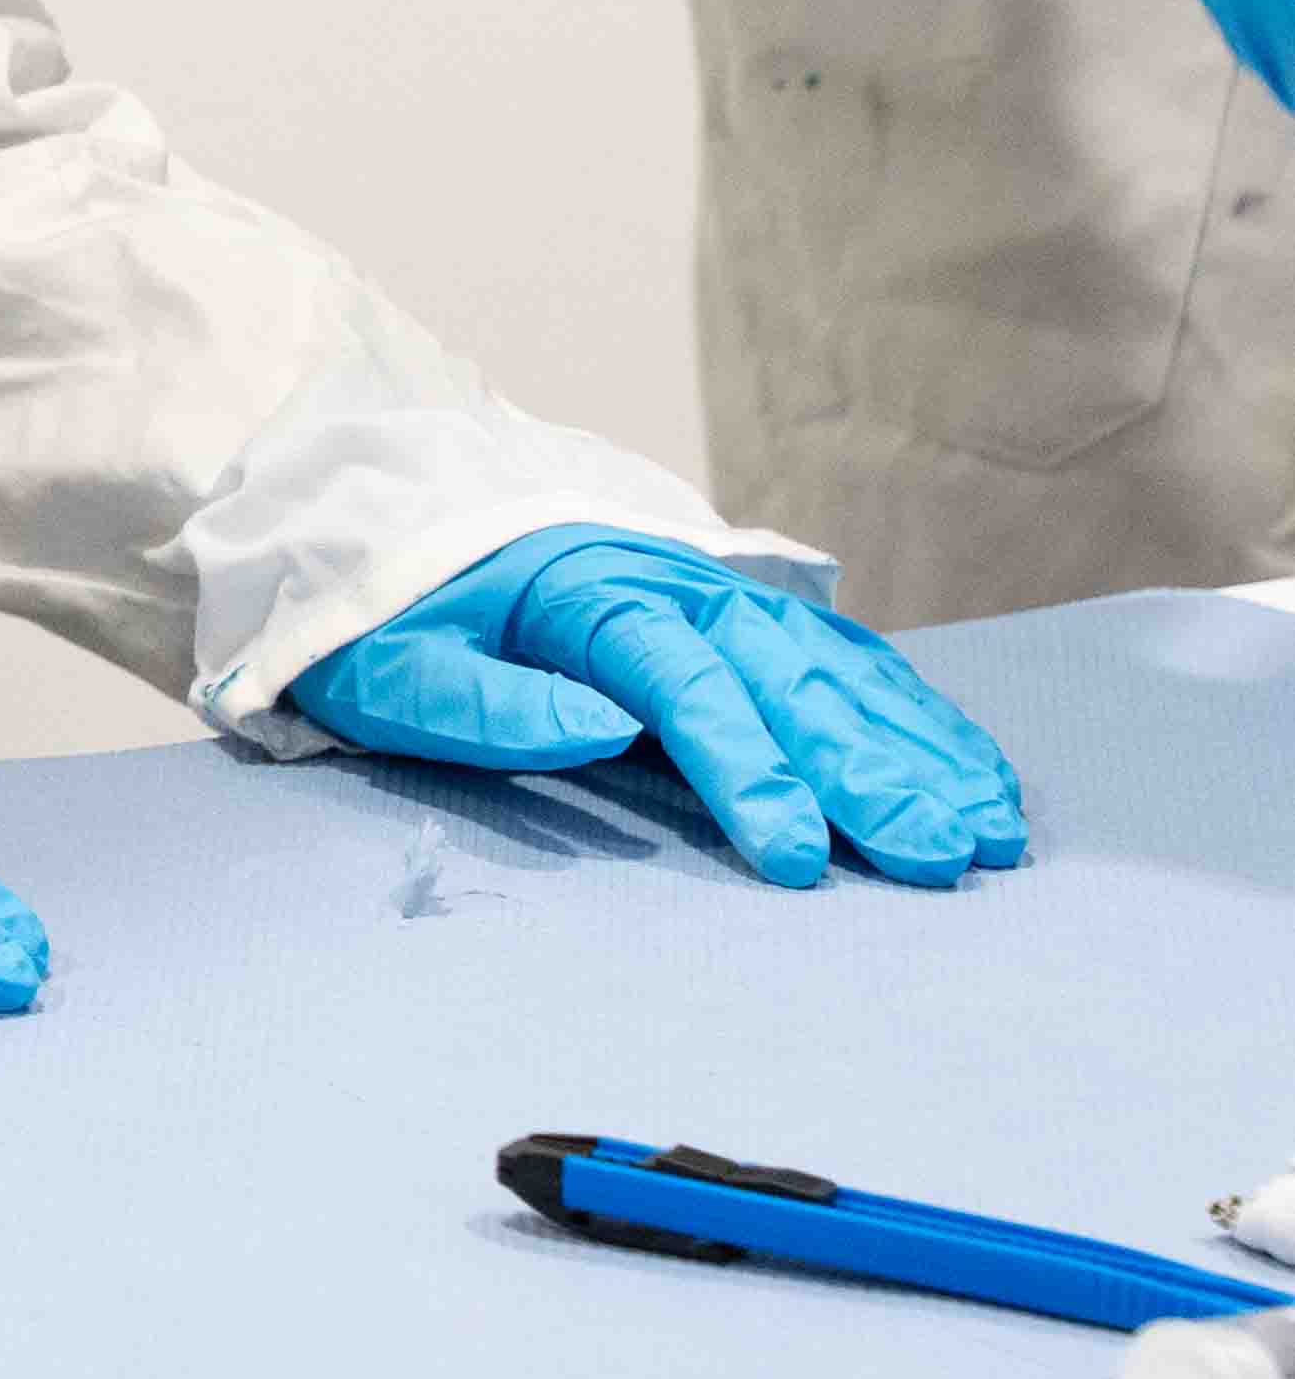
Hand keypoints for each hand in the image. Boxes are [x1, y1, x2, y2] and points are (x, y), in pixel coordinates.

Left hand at [288, 530, 1025, 887]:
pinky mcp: (745, 611)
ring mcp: (721, 592)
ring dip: (918, 747)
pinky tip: (974, 772)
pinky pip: (846, 659)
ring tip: (987, 831)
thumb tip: (603, 731)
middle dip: (869, 770)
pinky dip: (915, 714)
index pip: (684, 684)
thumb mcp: (392, 667)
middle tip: (938, 858)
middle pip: (789, 679)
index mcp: (587, 594)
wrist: (392, 520)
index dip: (748, 769)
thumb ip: (485, 706)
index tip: (798, 855)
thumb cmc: (392, 615)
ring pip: (838, 670)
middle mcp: (675, 583)